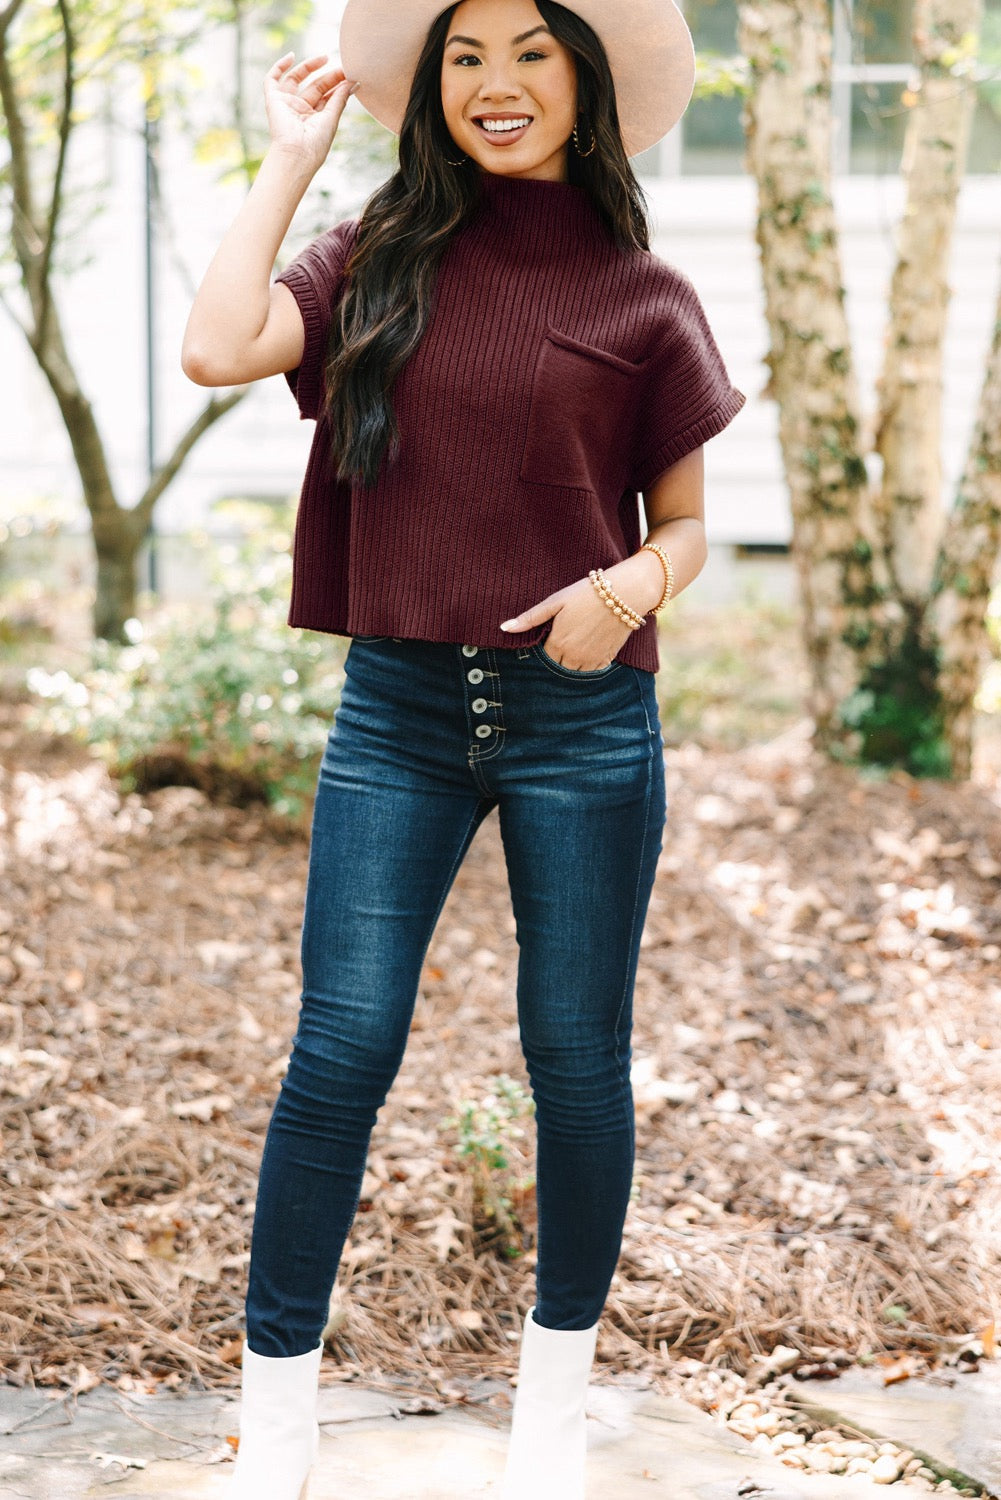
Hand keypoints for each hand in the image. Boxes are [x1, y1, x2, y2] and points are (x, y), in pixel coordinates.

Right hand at [264, 52, 356, 172]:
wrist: (296, 153)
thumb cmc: (315, 144)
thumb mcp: (332, 118)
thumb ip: (340, 98)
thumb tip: (353, 82)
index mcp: (315, 119)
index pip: (326, 97)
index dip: (337, 85)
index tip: (350, 76)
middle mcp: (300, 110)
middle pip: (315, 87)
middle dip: (329, 76)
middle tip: (342, 68)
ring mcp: (286, 104)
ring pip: (296, 79)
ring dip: (309, 67)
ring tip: (325, 58)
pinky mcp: (273, 100)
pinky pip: (272, 79)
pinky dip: (279, 66)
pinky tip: (291, 56)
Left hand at [500, 576, 637, 670]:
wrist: (624, 593)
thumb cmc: (586, 593)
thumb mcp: (555, 602)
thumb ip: (530, 618)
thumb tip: (504, 628)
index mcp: (558, 644)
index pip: (545, 657)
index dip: (549, 644)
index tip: (555, 631)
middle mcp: (573, 657)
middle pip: (559, 666)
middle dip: (560, 654)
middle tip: (569, 634)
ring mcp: (591, 660)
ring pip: (575, 671)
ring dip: (574, 660)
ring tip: (580, 638)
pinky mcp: (607, 659)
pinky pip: (593, 670)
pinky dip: (590, 662)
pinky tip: (592, 644)